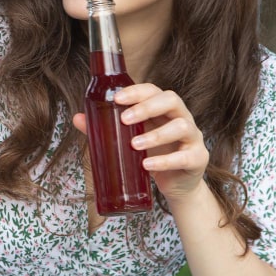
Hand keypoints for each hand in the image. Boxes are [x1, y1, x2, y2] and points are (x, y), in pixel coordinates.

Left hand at [73, 83, 209, 203]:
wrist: (176, 185)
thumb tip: (77, 118)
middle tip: (124, 119)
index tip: (116, 98)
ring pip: (181, 126)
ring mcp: (193, 137)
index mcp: (164, 109)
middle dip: (147, 107)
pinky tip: (147, 165)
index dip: (136, 92)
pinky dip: (166, 161)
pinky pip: (186, 156)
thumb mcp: (129, 140)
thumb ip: (105, 129)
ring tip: (134, 145)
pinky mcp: (198, 158)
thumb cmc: (152, 154)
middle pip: (171, 100)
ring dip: (156, 134)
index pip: (153, 90)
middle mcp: (181, 117)